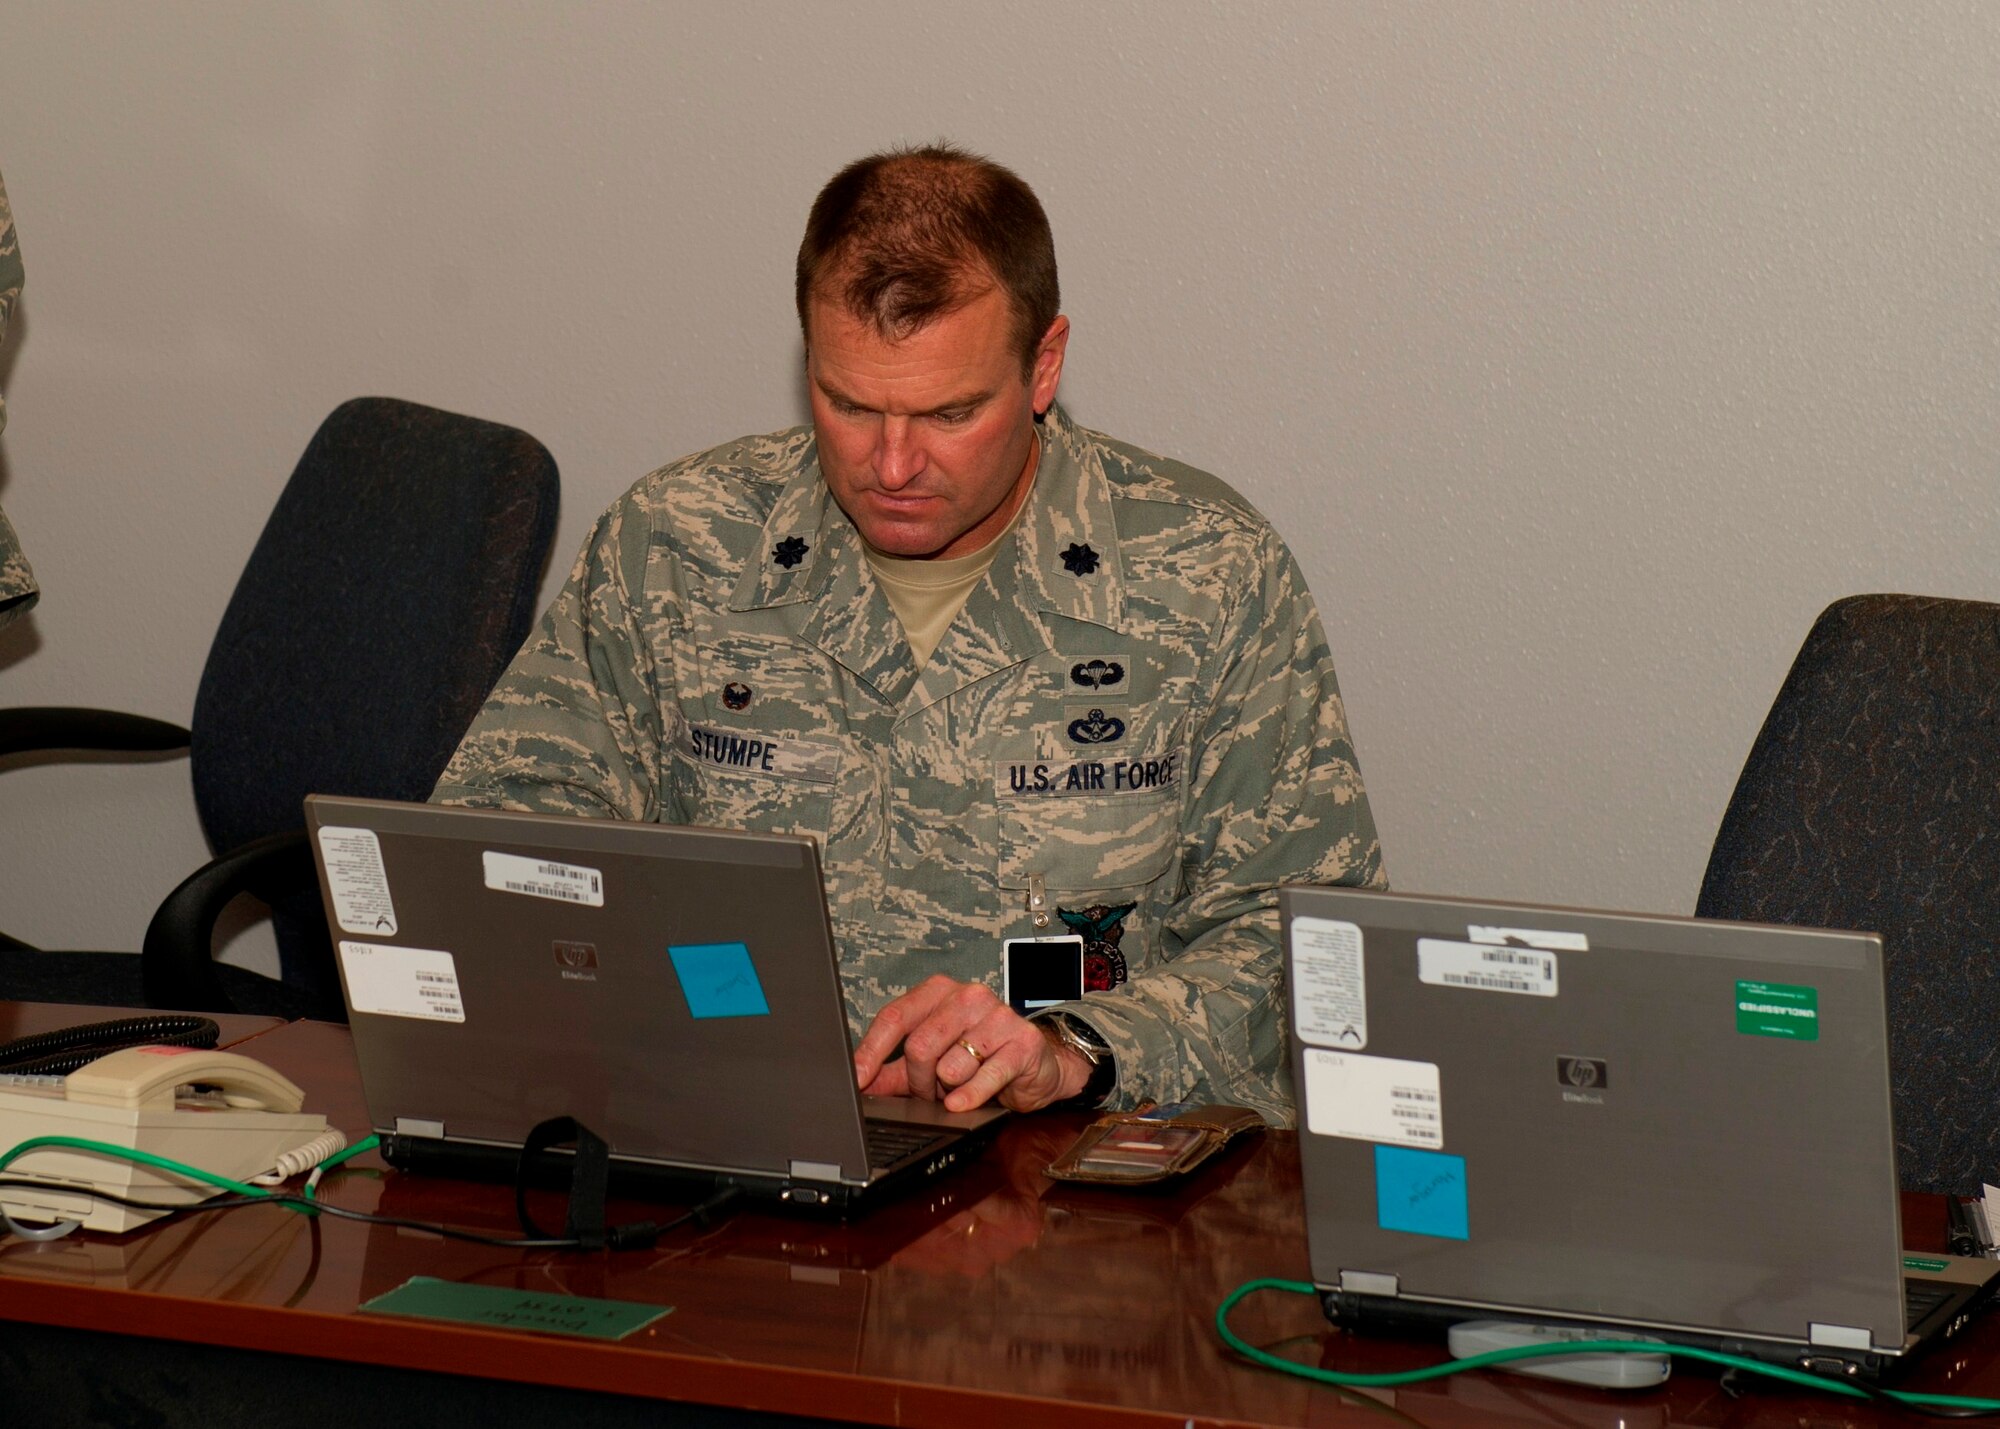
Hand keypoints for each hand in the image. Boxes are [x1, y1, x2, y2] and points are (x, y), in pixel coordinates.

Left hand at [853, 975, 1093, 1112]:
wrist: (1038, 1064)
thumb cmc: (983, 1056)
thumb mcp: (933, 1061)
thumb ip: (894, 1071)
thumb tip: (860, 1083)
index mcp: (940, 992)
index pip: (895, 1016)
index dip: (871, 1051)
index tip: (857, 1079)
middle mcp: (968, 996)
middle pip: (920, 1046)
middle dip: (918, 1080)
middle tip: (929, 1092)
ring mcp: (998, 1016)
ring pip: (949, 1066)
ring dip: (948, 1089)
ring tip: (960, 1086)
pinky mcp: (1022, 1042)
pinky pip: (983, 1077)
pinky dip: (968, 1097)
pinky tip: (963, 1102)